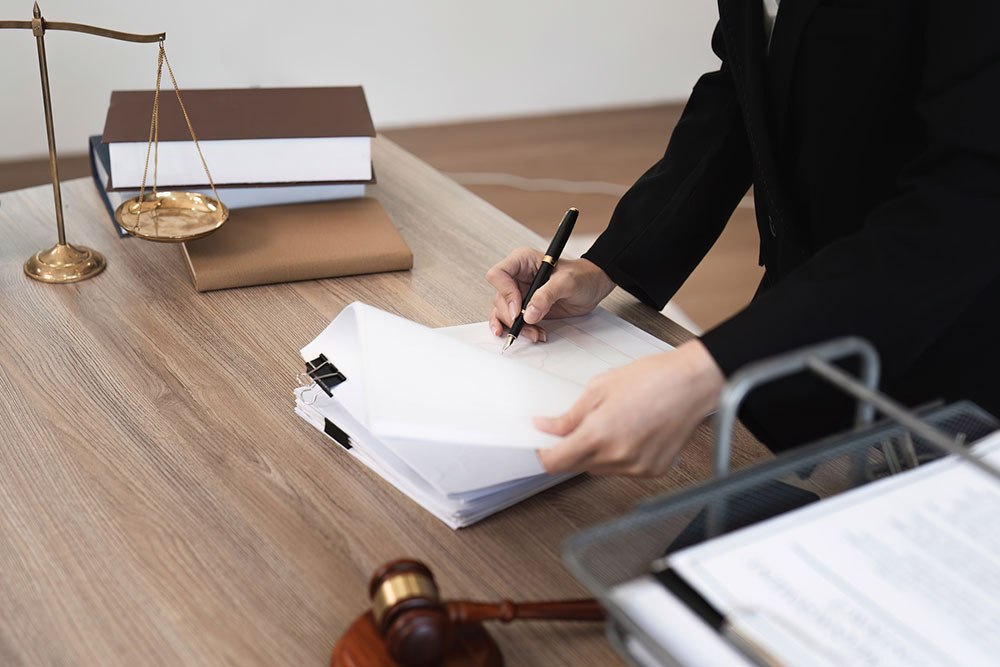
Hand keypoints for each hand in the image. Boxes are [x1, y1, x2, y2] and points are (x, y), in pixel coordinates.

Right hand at [486, 247, 614, 340]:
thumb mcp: (567, 282)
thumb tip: (529, 313)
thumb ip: (546, 296)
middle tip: (528, 325)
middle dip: (512, 316)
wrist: (593, 286)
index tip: (519, 309)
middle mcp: (517, 277)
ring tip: (535, 333)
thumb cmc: (582, 276)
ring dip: (517, 327)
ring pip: (504, 312)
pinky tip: (531, 334)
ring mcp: (520, 294)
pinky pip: (513, 321)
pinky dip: (520, 330)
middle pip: (500, 298)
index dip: (505, 293)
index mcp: (522, 261)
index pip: (498, 274)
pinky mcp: (526, 309)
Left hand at [535, 340, 723, 475]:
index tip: (542, 447)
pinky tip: (633, 431)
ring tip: (615, 422)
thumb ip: (570, 416)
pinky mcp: (653, 470)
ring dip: (597, 452)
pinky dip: (621, 455)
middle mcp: (618, 457)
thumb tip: (546, 428)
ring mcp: (637, 467)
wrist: (693, 384)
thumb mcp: (600, 388)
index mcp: (599, 435)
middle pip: (576, 467)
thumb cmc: (652, 379)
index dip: (544, 456)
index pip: (556, 463)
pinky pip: (624, 469)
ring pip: (600, 469)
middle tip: (580, 426)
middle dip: (571, 449)